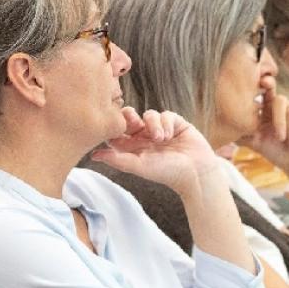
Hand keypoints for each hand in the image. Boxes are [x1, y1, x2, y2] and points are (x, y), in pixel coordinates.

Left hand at [91, 108, 226, 197]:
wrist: (195, 171)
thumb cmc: (166, 172)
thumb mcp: (138, 165)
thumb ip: (116, 159)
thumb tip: (93, 155)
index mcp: (134, 148)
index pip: (118, 131)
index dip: (115, 126)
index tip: (118, 128)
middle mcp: (145, 137)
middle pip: (130, 117)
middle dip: (130, 116)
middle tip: (134, 122)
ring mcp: (160, 129)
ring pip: (149, 114)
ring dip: (153, 125)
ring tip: (161, 139)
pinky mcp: (176, 123)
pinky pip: (165, 114)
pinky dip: (166, 123)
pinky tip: (171, 135)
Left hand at [249, 81, 288, 185]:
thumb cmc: (277, 153)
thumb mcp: (256, 143)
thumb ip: (242, 134)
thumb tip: (223, 130)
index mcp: (269, 109)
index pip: (268, 91)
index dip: (267, 84)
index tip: (265, 82)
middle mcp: (284, 106)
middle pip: (281, 100)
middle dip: (280, 122)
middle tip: (280, 138)